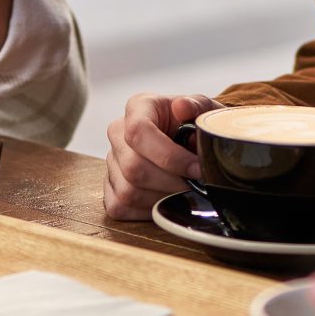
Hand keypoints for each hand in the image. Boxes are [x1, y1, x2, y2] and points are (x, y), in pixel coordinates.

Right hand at [103, 91, 220, 220]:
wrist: (189, 140)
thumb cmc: (195, 125)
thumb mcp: (204, 109)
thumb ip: (198, 104)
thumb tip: (181, 107)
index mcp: (139, 107)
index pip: (138, 132)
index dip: (169, 156)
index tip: (196, 169)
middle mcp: (118, 132)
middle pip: (133, 168)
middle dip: (171, 183)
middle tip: (196, 186)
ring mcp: (111, 161)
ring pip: (128, 191)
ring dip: (162, 199)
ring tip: (184, 193)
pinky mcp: (110, 186)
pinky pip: (120, 207)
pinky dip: (146, 211)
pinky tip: (166, 201)